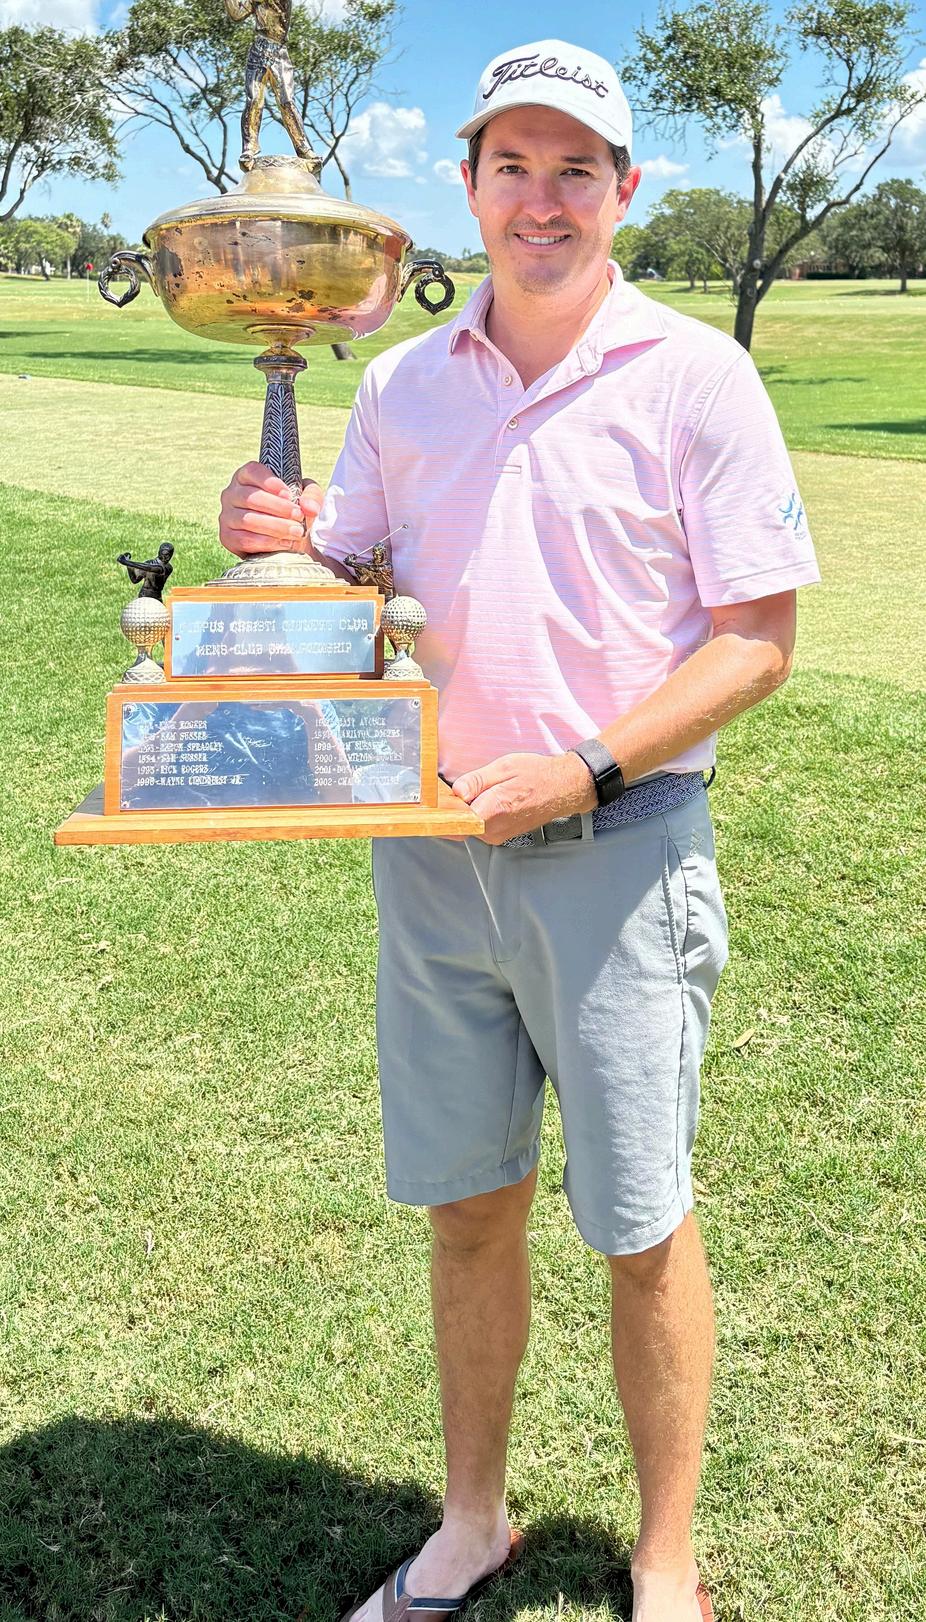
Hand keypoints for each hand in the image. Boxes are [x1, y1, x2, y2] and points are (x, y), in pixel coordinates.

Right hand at [218, 461, 324, 557]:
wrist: (285, 540)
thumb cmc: (290, 512)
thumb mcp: (306, 498)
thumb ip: (312, 496)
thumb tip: (309, 507)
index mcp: (246, 477)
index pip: (251, 471)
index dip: (269, 481)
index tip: (287, 493)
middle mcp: (232, 494)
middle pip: (251, 497)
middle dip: (278, 508)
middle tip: (298, 516)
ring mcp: (226, 515)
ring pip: (248, 520)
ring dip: (276, 527)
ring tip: (296, 532)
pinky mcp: (227, 537)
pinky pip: (244, 539)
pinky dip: (267, 542)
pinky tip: (284, 543)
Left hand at [452, 751, 595, 845]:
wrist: (563, 789)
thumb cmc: (536, 775)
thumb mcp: (504, 767)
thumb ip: (476, 780)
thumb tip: (456, 791)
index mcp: (493, 811)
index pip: (453, 819)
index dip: (438, 809)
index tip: (429, 799)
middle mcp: (494, 830)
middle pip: (456, 823)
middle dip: (448, 809)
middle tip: (443, 789)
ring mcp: (497, 836)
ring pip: (466, 825)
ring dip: (460, 811)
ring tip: (467, 790)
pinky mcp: (500, 836)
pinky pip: (477, 827)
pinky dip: (472, 814)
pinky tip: (478, 798)